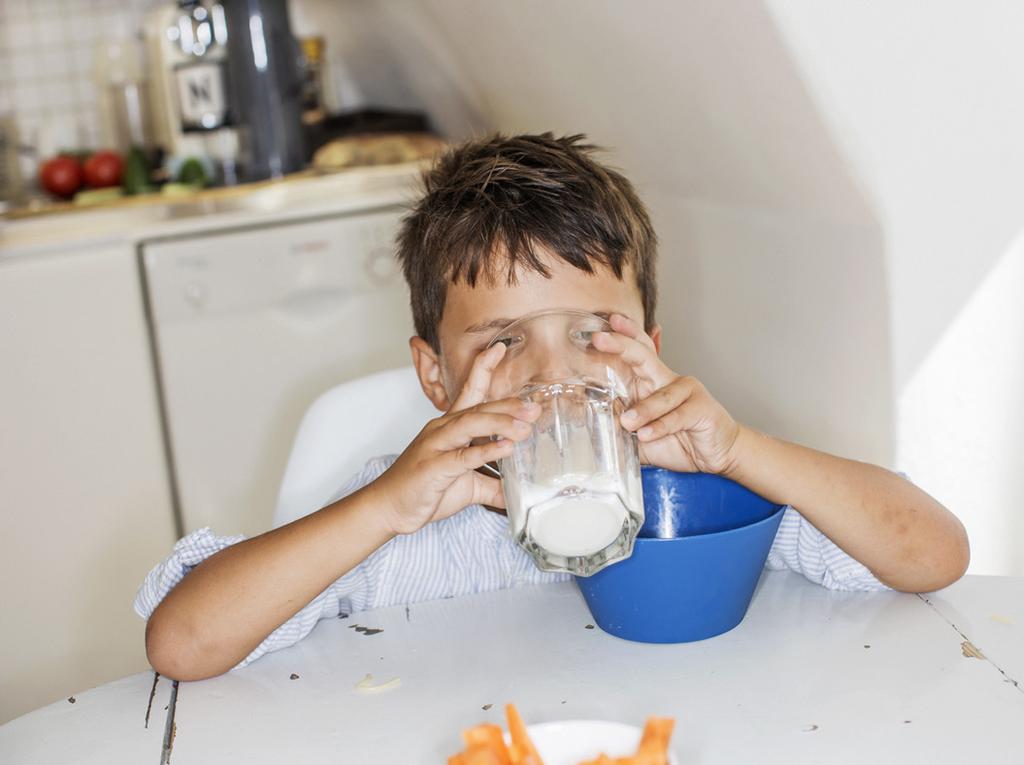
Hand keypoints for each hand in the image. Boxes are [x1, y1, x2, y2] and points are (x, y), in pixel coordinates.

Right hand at [370, 342, 539, 534]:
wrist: (388, 507)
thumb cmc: (424, 489)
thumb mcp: (466, 486)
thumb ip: (492, 486)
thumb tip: (517, 494)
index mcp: (450, 428)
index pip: (468, 392)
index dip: (483, 368)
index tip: (499, 348)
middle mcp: (442, 430)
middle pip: (477, 408)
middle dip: (508, 405)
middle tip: (535, 406)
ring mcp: (435, 446)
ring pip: (470, 425)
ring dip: (499, 422)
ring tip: (525, 426)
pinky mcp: (433, 467)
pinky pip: (462, 456)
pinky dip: (485, 450)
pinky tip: (506, 448)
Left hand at [591, 314, 741, 474]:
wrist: (717, 454)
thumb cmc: (678, 441)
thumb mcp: (640, 438)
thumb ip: (619, 432)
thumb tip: (588, 431)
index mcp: (651, 382)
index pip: (635, 351)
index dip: (619, 337)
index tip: (598, 328)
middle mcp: (668, 380)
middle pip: (644, 355)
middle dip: (620, 345)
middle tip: (599, 339)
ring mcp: (687, 391)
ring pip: (661, 394)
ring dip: (643, 409)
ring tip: (628, 423)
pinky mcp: (702, 408)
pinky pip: (677, 415)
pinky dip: (661, 425)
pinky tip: (647, 434)